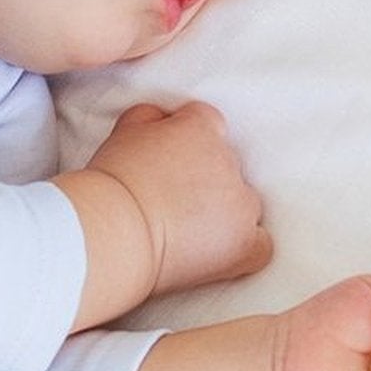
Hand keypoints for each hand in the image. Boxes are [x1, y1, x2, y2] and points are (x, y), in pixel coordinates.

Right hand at [89, 101, 270, 295]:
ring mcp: (241, 204)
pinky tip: (217, 253)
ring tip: (184, 230)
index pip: (206, 124)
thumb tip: (162, 119)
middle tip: (167, 200)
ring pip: (243, 203)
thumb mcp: (123, 132)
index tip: (166, 162)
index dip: (184, 143)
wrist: (112, 231)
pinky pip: (259, 244)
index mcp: (202, 128)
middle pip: (226, 165)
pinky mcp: (244, 244)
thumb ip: (149, 118)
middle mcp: (229, 160)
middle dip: (203, 179)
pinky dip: (243, 247)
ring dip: (222, 213)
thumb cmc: (110, 184)